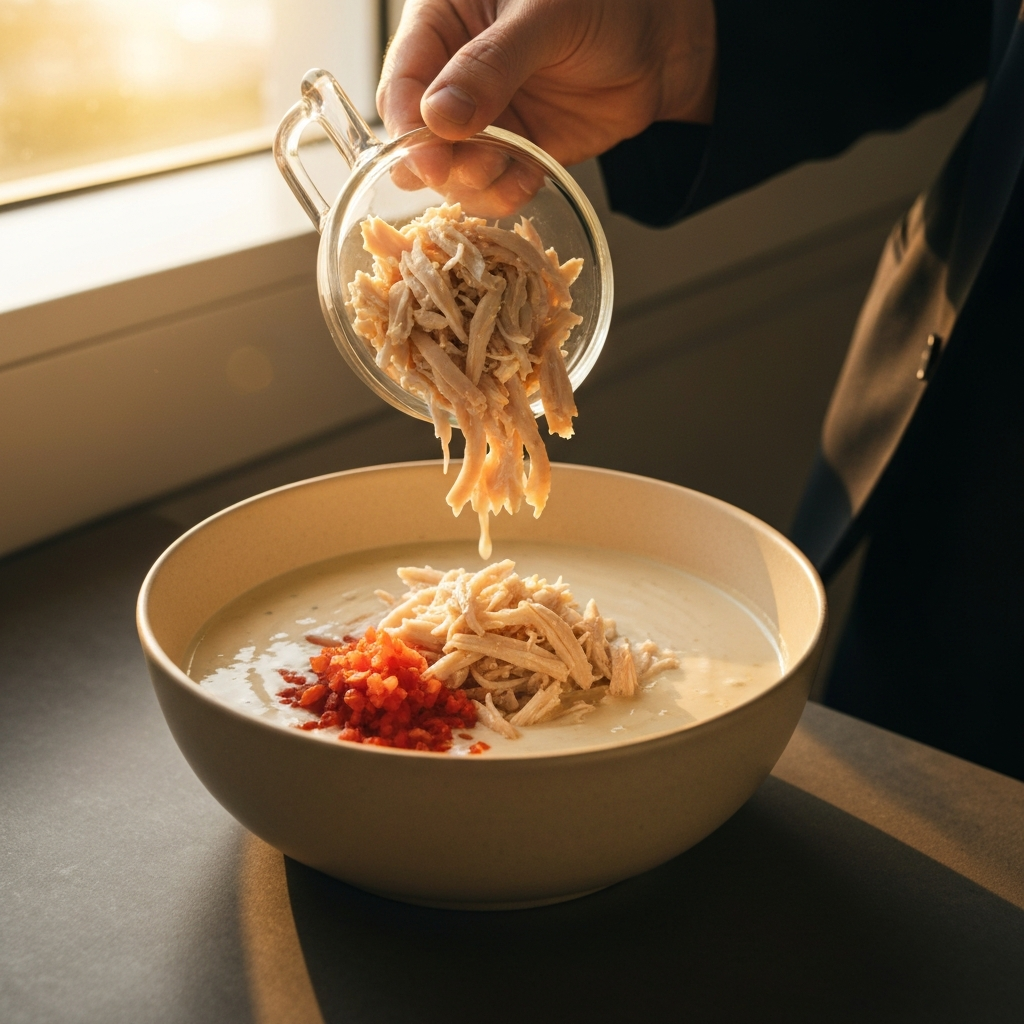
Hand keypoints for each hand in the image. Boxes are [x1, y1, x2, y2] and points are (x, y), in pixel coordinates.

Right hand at [378, 0, 716, 167]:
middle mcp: (454, 76)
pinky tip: (528, 181)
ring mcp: (484, 119)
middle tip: (477, 168)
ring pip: (454, 171)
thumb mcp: (546, 17)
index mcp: (443, 23)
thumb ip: (491, 65)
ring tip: (511, 170)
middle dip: (444, 163)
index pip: (402, 82)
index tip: (427, 162)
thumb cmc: (605, 2)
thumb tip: (439, 117)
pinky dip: (506, 195)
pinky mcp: (515, 152)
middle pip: (420, 138)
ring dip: (476, 184)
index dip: (406, 126)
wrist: (663, 40)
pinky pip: (494, 188)